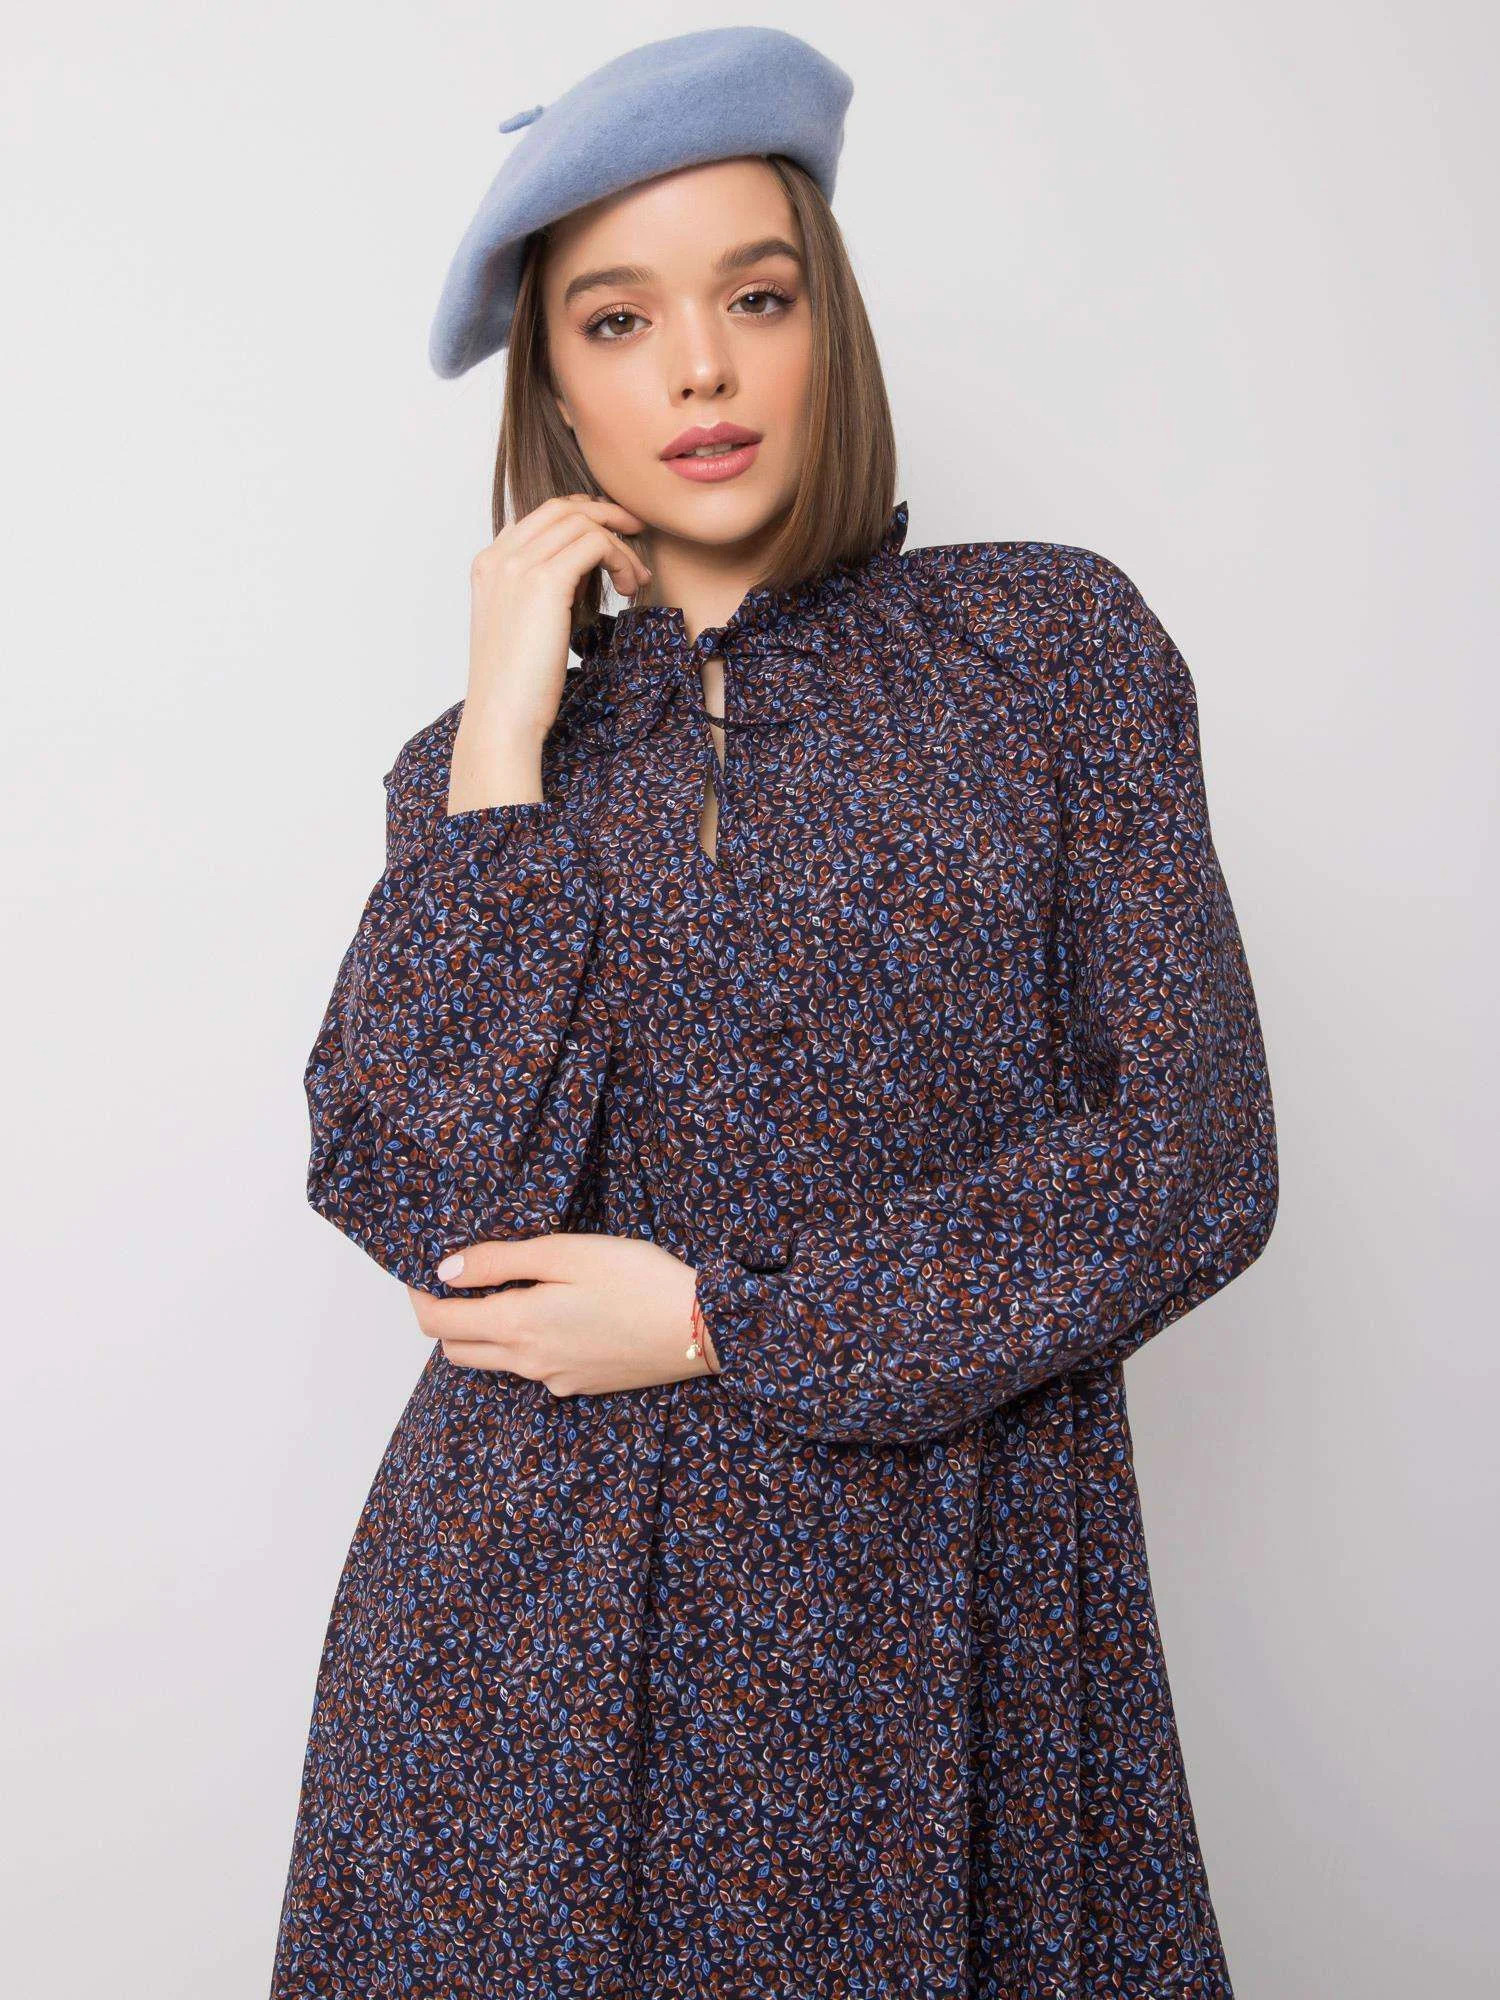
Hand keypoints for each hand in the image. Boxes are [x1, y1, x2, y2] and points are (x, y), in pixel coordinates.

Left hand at [402, 1230, 719, 1393]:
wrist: (702, 1328)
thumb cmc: (638, 1279)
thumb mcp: (566, 1252)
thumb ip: (499, 1260)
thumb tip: (445, 1270)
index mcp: (518, 1324)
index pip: (439, 1324)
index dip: (419, 1298)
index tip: (420, 1273)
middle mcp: (528, 1361)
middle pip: (458, 1351)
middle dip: (445, 1319)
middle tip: (459, 1282)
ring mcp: (555, 1379)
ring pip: (497, 1361)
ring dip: (486, 1333)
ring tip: (511, 1292)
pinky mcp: (582, 1385)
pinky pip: (536, 1369)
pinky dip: (528, 1344)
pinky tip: (559, 1316)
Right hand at [450, 493, 652, 811]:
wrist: (502, 716)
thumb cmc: (517, 684)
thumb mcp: (523, 624)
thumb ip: (540, 589)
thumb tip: (581, 570)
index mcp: (488, 564)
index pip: (540, 516)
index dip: (582, 516)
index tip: (611, 533)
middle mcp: (499, 557)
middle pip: (562, 509)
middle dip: (606, 514)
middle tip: (637, 533)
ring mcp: (518, 565)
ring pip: (583, 524)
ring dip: (619, 546)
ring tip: (635, 580)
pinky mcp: (544, 581)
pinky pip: (595, 544)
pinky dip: (619, 558)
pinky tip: (629, 588)